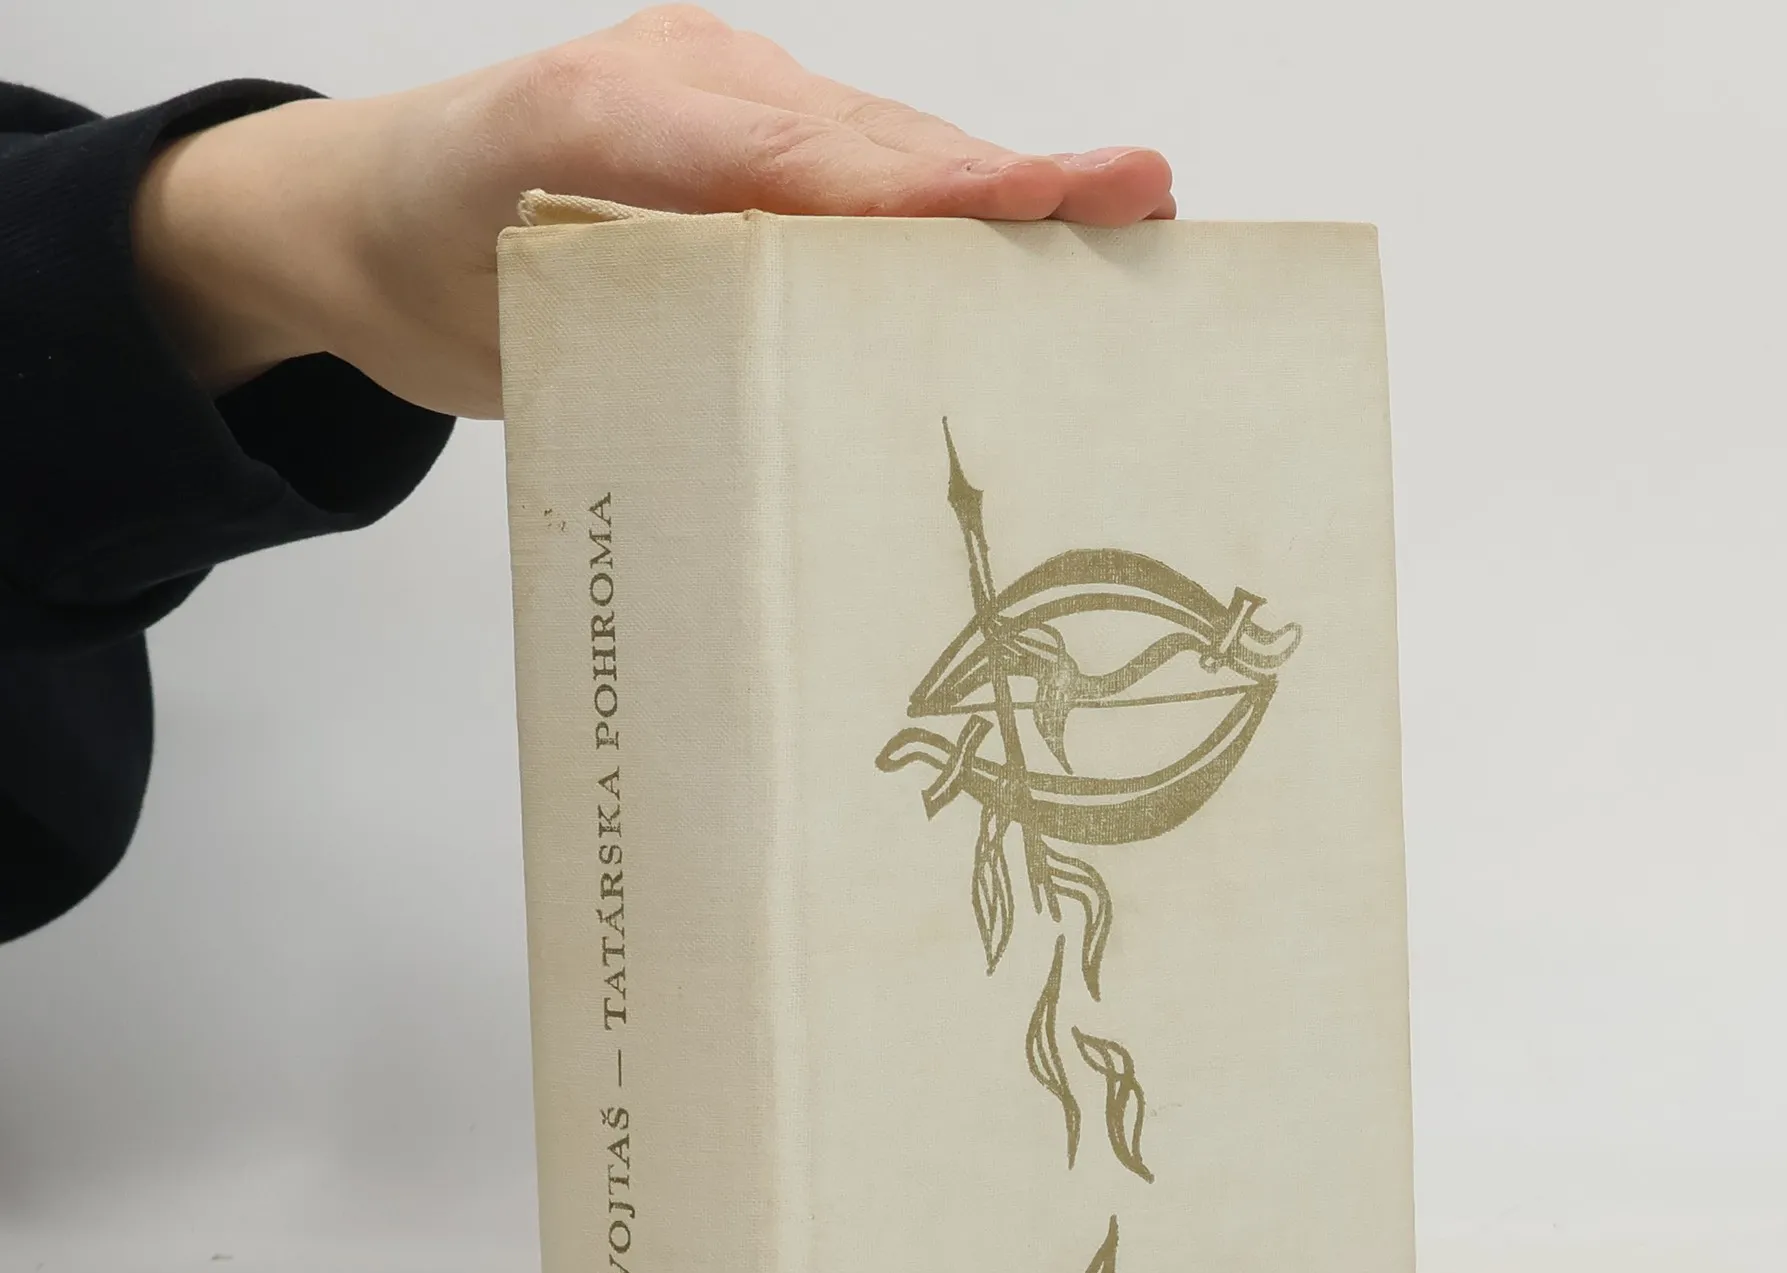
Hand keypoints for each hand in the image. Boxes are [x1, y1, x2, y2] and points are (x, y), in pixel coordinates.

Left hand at [131, 6, 1175, 418]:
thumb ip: (627, 320)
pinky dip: (929, 209)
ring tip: (1117, 219)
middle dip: (1007, 180)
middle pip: (873, 143)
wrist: (359, 221)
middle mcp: (690, 87)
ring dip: (988, 197)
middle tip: (1138, 202)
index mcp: (618, 112)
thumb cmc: (419, 251)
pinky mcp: (736, 141)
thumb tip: (780, 383)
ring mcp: (720, 101)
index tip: (1038, 200)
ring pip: (876, 152)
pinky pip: (849, 171)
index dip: (929, 186)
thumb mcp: (501, 300)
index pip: (804, 157)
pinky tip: (1010, 244)